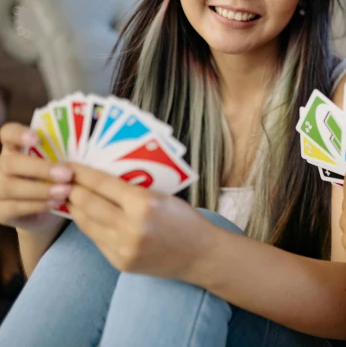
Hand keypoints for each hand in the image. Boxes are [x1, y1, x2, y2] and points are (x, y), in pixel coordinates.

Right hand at [0, 123, 69, 232]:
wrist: (41, 211)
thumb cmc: (52, 180)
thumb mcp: (56, 165)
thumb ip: (61, 155)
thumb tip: (86, 149)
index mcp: (13, 148)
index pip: (8, 133)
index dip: (18, 134)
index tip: (37, 138)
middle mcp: (0, 166)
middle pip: (10, 162)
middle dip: (40, 168)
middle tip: (67, 174)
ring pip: (10, 187)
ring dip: (41, 189)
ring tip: (66, 191)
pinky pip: (14, 207)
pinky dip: (38, 205)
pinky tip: (56, 203)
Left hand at [65, 163, 215, 279]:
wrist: (200, 256)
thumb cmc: (185, 220)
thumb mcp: (162, 197)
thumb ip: (132, 190)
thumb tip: (99, 180)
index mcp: (144, 205)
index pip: (103, 184)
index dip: (82, 173)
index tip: (69, 165)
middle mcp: (130, 227)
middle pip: (88, 203)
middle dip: (71, 189)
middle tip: (62, 179)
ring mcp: (123, 248)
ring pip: (86, 223)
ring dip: (75, 207)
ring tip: (68, 196)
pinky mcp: (119, 262)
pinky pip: (96, 239)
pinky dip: (89, 225)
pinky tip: (86, 216)